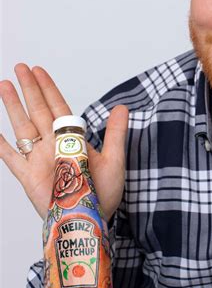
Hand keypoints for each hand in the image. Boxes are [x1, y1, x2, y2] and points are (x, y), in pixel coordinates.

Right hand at [0, 63, 128, 220]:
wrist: (90, 220)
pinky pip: (10, 157)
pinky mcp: (28, 176)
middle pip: (38, 110)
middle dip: (29, 89)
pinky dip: (0, 144)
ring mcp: (38, 159)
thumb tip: (123, 107)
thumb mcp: (114, 159)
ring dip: (13, 106)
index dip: (48, 88)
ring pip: (22, 126)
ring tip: (3, 85)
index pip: (58, 107)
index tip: (38, 71)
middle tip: (19, 68)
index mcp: (72, 139)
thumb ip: (115, 133)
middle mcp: (53, 145)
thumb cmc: (104, 193)